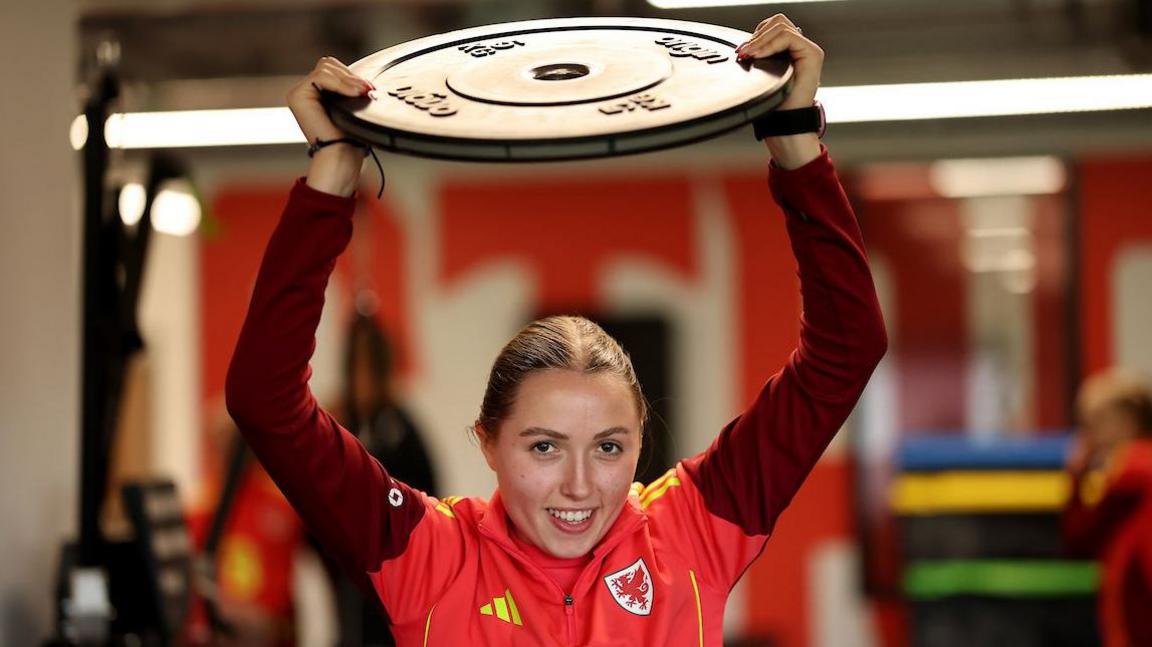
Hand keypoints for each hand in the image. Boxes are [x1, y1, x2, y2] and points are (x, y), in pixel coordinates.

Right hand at [288, 57, 374, 195]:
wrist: (342, 156)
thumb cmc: (350, 138)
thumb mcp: (353, 106)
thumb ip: (351, 88)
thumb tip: (362, 77)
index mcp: (317, 93)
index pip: (333, 68)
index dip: (352, 75)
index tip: (369, 88)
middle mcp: (306, 92)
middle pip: (328, 64)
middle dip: (350, 75)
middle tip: (367, 89)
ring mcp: (299, 93)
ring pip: (325, 68)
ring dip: (348, 79)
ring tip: (362, 92)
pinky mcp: (297, 95)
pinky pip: (320, 76)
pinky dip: (339, 83)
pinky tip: (353, 93)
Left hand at [736, 15, 824, 168]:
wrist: (784, 123)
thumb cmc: (774, 105)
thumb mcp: (762, 74)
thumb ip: (760, 56)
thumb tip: (746, 44)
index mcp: (791, 51)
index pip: (773, 27)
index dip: (756, 35)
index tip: (742, 52)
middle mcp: (802, 48)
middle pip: (778, 22)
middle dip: (758, 35)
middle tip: (745, 53)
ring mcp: (809, 50)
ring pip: (781, 27)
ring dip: (760, 40)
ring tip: (749, 55)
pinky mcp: (812, 54)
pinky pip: (788, 37)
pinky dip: (769, 44)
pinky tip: (758, 56)